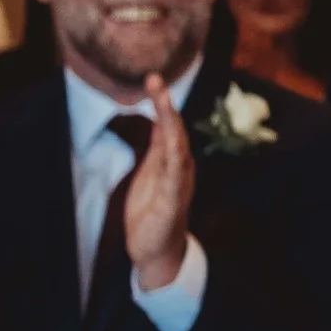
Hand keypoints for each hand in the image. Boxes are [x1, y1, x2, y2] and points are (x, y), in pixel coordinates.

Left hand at [124, 76, 195, 292]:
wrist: (156, 251)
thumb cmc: (152, 213)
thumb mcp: (151, 173)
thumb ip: (157, 147)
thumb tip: (160, 120)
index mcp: (171, 161)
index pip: (168, 126)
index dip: (161, 103)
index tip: (152, 80)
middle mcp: (179, 168)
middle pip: (175, 130)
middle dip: (166, 105)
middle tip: (155, 79)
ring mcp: (178, 183)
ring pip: (176, 146)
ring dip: (170, 122)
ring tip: (162, 100)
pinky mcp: (173, 201)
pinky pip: (174, 174)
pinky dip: (173, 155)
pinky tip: (170, 138)